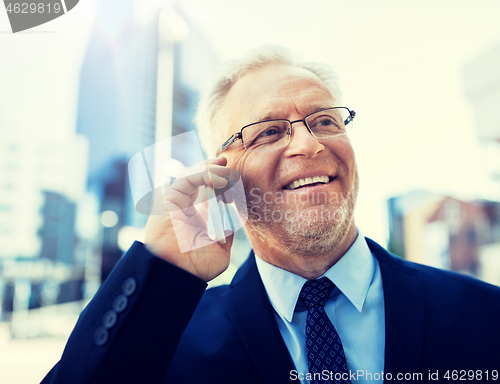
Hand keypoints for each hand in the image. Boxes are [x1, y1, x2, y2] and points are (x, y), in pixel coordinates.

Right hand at [144, 157, 233, 281]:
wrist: (177, 273)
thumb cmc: (196, 267)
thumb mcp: (221, 250)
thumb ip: (227, 234)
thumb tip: (234, 223)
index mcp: (194, 216)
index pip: (208, 191)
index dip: (222, 183)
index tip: (236, 183)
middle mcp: (184, 206)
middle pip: (199, 179)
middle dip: (216, 170)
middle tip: (231, 166)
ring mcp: (176, 201)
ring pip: (193, 174)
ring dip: (212, 169)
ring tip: (228, 170)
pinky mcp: (170, 198)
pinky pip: (188, 179)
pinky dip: (204, 174)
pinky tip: (220, 179)